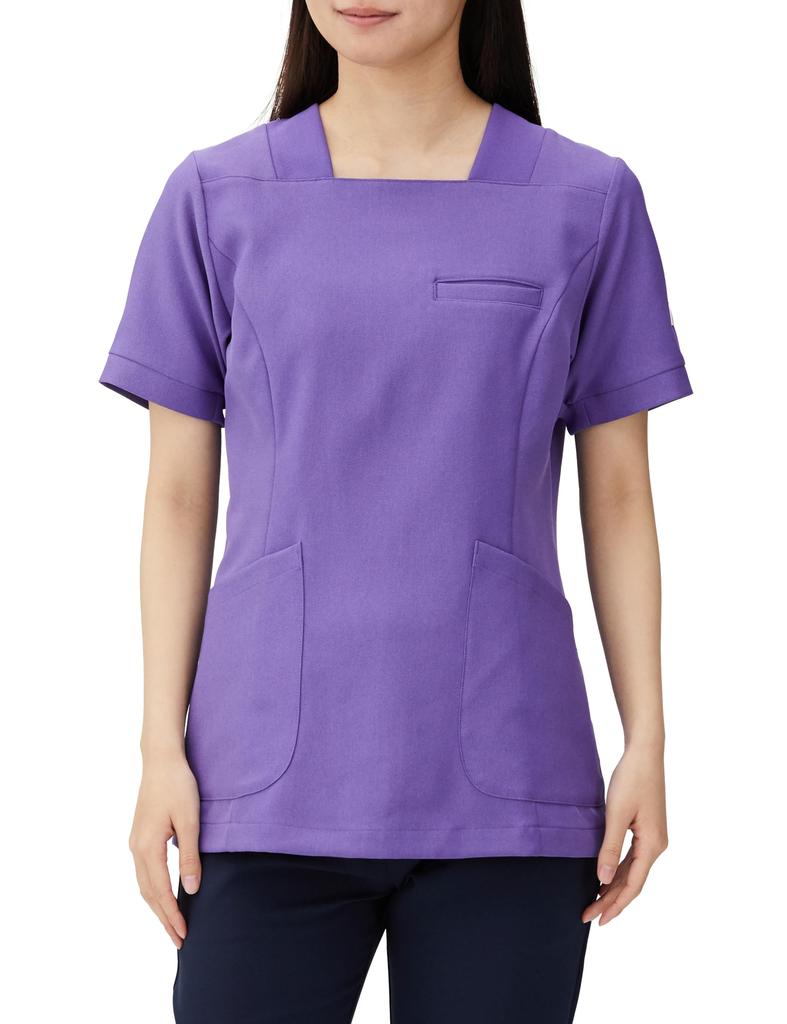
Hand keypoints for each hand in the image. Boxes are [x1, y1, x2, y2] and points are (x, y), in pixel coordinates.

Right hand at [129, 752, 201, 947]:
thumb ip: (189, 855)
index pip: (159, 891)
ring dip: (156, 906)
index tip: (183, 934)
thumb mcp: (190, 820)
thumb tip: (190, 889)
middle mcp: (136, 848)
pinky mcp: (139, 836)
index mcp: (147, 847)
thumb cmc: (178, 786)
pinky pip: (144, 872)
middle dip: (163, 918)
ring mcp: (135, 842)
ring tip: (171, 924)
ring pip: (144, 884)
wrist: (161, 760)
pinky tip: (163, 895)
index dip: (171, 915)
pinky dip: (153, 890)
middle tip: (179, 940)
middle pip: (148, 894)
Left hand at [582, 744, 668, 925]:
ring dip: (613, 887)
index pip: (632, 885)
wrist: (644, 753)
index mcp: (652, 845)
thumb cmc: (631, 779)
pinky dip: (618, 871)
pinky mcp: (646, 829)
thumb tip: (601, 879)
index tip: (598, 919)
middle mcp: (656, 846)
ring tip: (594, 902)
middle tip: (588, 916)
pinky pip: (632, 858)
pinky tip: (604, 877)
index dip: (615, 905)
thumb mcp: (616, 814)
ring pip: (632, 871)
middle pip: (632, 882)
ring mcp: (653, 838)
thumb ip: (609, 848)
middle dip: (611, 900)